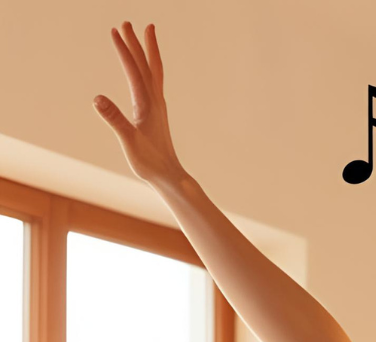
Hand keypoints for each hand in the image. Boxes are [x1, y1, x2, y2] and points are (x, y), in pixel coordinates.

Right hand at [93, 22, 186, 186]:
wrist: (169, 176)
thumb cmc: (150, 163)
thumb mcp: (129, 141)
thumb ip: (114, 120)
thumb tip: (97, 99)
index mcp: (147, 105)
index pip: (134, 70)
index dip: (124, 50)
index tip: (114, 31)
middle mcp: (156, 102)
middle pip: (147, 66)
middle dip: (137, 43)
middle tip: (127, 23)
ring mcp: (159, 107)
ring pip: (153, 73)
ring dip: (147, 52)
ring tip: (145, 34)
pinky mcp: (158, 114)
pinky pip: (154, 84)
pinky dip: (150, 70)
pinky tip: (146, 71)